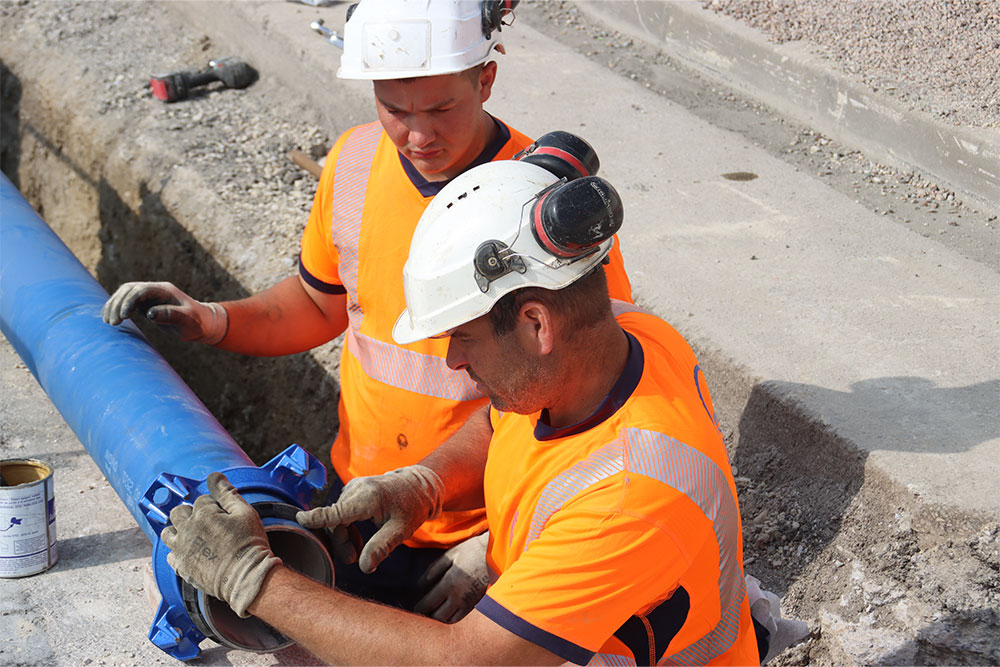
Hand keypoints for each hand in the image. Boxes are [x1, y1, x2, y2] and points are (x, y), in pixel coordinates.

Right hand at [102, 281, 227, 343]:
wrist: (203, 324)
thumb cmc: (197, 322)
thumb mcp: (187, 320)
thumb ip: (171, 315)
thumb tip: (150, 314)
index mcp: (164, 290)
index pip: (141, 290)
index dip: (130, 301)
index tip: (125, 316)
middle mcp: (155, 291)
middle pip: (129, 290)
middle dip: (118, 304)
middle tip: (112, 322)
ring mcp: (149, 297)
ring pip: (125, 295)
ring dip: (114, 306)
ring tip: (108, 322)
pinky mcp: (146, 305)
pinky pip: (127, 303)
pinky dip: (117, 309)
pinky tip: (110, 318)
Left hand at [162, 472, 279, 617]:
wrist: (247, 578)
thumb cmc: (249, 544)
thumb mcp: (245, 513)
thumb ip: (227, 493)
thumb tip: (214, 477)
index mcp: (203, 513)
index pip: (202, 500)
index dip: (214, 506)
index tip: (224, 515)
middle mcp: (187, 529)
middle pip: (178, 512)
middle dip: (190, 513)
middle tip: (207, 523)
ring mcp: (182, 549)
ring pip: (167, 533)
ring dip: (177, 530)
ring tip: (193, 535)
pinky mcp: (181, 567)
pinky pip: (170, 555)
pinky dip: (178, 552)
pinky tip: (191, 553)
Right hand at [297, 465, 442, 573]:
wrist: (418, 486)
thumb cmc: (411, 507)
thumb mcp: (401, 530)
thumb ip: (382, 547)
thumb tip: (365, 568)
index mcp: (369, 498)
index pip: (338, 511)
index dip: (318, 517)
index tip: (300, 520)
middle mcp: (357, 489)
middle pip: (335, 520)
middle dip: (340, 542)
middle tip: (353, 560)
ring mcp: (354, 487)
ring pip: (336, 517)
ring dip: (343, 536)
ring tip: (357, 552)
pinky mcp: (353, 490)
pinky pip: (341, 511)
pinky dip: (346, 526)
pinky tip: (357, 539)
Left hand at [414, 532, 489, 622]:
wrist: (498, 554)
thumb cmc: (472, 551)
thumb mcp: (451, 555)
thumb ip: (434, 569)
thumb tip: (420, 583)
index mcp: (449, 583)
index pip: (429, 603)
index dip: (420, 608)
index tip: (414, 608)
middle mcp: (458, 597)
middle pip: (438, 616)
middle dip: (428, 616)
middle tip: (422, 613)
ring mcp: (469, 603)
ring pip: (450, 620)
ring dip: (440, 619)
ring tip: (435, 614)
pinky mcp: (478, 604)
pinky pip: (462, 618)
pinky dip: (453, 619)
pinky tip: (449, 613)